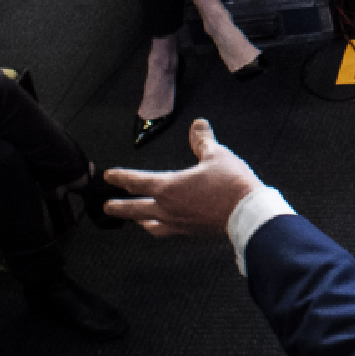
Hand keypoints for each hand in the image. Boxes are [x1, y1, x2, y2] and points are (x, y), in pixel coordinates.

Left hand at [104, 118, 263, 237]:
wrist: (247, 213)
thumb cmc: (231, 184)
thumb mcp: (217, 155)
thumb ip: (202, 141)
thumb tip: (197, 124)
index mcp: (169, 187)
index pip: (137, 181)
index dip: (121, 177)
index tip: (109, 176)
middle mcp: (167, 207)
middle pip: (134, 208)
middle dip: (118, 206)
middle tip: (107, 206)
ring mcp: (177, 222)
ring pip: (148, 223)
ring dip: (137, 219)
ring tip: (134, 219)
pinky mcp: (189, 231)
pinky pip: (165, 231)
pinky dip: (157, 227)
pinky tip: (161, 226)